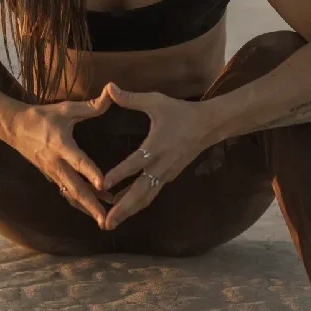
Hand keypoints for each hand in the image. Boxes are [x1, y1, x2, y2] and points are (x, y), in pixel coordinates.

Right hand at [7, 89, 115, 226]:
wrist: (13, 127)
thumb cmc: (41, 116)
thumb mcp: (65, 108)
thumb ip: (90, 105)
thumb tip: (112, 91)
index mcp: (61, 145)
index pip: (78, 161)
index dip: (91, 173)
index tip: (104, 185)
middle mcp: (56, 163)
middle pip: (75, 188)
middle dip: (91, 205)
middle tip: (106, 219)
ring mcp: (52, 172)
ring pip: (71, 194)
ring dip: (87, 207)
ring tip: (104, 219)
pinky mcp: (50, 176)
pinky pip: (66, 192)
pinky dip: (79, 201)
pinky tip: (92, 207)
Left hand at [99, 83, 208, 230]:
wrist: (208, 125)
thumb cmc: (180, 111)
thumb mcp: (156, 101)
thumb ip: (131, 98)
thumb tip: (108, 87)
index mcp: (156, 146)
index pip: (134, 163)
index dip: (118, 174)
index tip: (102, 185)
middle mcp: (161, 165)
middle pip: (140, 192)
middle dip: (122, 209)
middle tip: (105, 223)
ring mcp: (166, 174)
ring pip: (145, 197)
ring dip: (128, 211)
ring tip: (110, 223)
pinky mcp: (168, 177)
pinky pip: (150, 193)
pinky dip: (136, 203)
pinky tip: (122, 208)